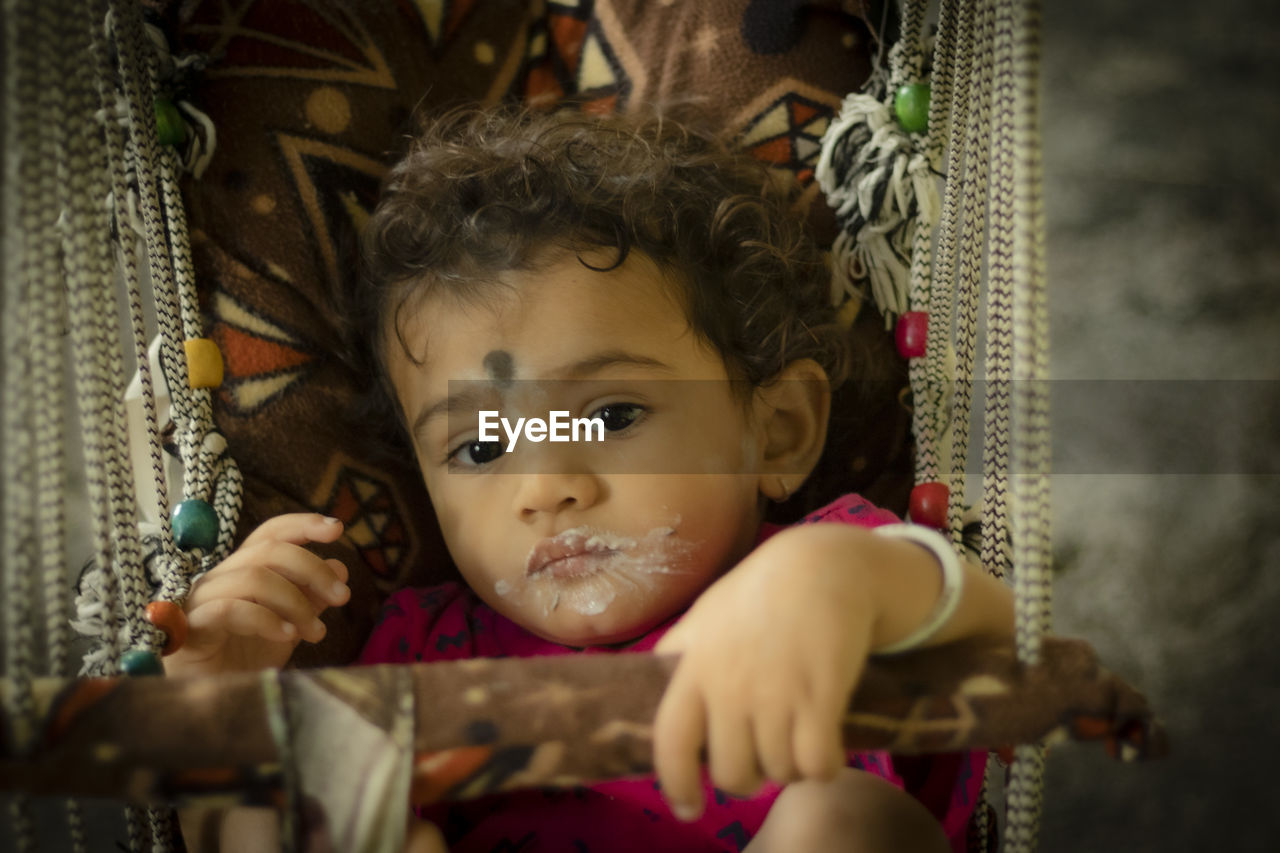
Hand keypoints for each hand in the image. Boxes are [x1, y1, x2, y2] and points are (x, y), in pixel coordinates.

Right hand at [163, 514, 350, 676]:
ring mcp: (201, 601)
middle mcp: (220, 578)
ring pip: (253, 577)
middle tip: (343, 597)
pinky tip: (287, 636)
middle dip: (313, 569)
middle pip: (268, 550)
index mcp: (243, 570)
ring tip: (316, 632)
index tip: (338, 530)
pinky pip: (229, 609)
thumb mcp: (291, 627)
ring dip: (296, 602)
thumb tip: (339, 566)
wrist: (211, 702)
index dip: (302, 524)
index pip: (270, 533)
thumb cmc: (246, 661)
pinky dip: (265, 619)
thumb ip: (312, 598)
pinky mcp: (190, 629)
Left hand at [652, 524, 877, 820]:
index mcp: (695, 669)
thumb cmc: (760, 592)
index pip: (671, 742)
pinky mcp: (820, 697)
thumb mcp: (706, 615)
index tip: (689, 808)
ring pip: (778, 772)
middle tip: (761, 764)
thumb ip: (681, 651)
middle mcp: (730, 688)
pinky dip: (823, 767)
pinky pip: (816, 764)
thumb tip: (653, 678)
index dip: (676, 783)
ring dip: (789, 770)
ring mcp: (776, 694)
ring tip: (797, 746)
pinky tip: (827, 751)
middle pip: (731, 772)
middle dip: (748, 779)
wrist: (821, 567)